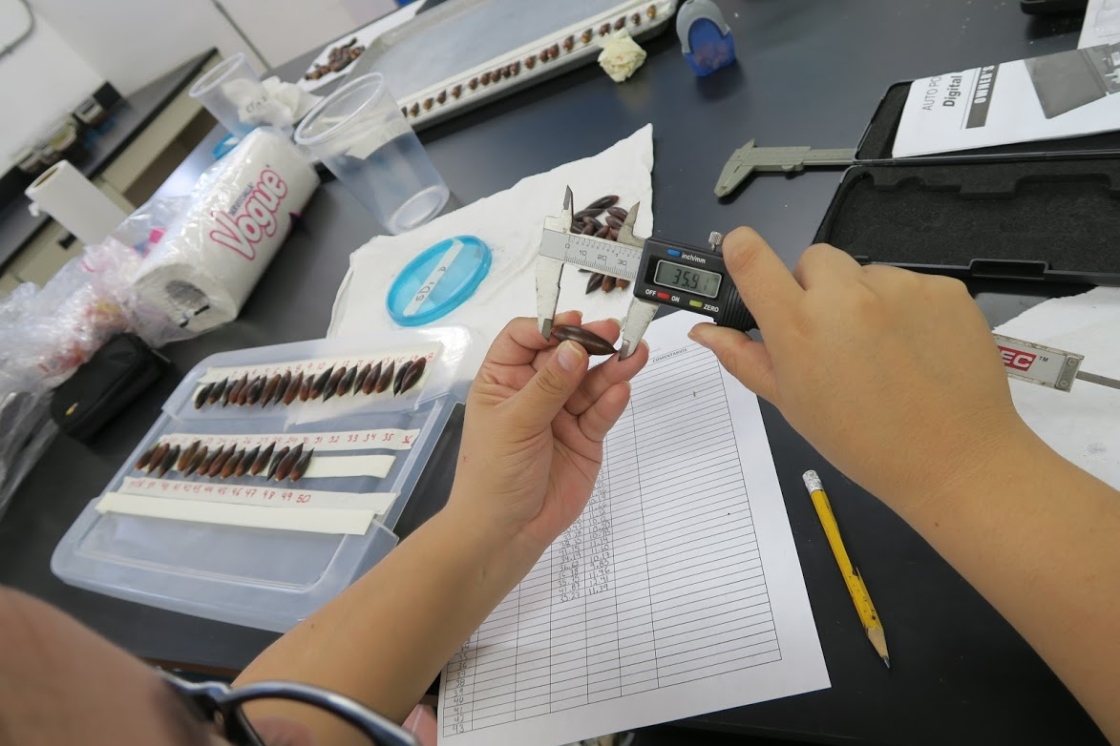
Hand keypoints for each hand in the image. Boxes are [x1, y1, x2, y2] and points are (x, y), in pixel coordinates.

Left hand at [449, 311, 648, 552]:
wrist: (506, 532)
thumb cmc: (493, 474)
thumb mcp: (516, 423)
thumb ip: (549, 386)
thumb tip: (575, 349)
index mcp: (503, 380)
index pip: (524, 338)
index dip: (548, 328)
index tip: (573, 325)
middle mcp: (533, 392)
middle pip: (564, 356)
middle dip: (589, 344)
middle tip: (614, 332)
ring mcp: (560, 414)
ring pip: (589, 383)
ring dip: (611, 368)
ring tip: (634, 353)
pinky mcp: (584, 438)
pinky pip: (600, 413)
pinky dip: (612, 401)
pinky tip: (622, 388)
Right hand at [689, 228, 1030, 516]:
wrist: (955, 460)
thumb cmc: (866, 442)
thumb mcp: (792, 404)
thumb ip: (744, 358)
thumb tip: (706, 331)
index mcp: (799, 327)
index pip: (751, 257)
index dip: (741, 248)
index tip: (742, 252)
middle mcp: (846, 297)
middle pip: (812, 260)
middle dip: (812, 288)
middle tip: (829, 336)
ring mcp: (899, 288)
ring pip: (863, 273)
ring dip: (863, 300)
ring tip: (880, 353)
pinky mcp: (942, 288)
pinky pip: (908, 284)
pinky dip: (905, 309)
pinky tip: (912, 349)